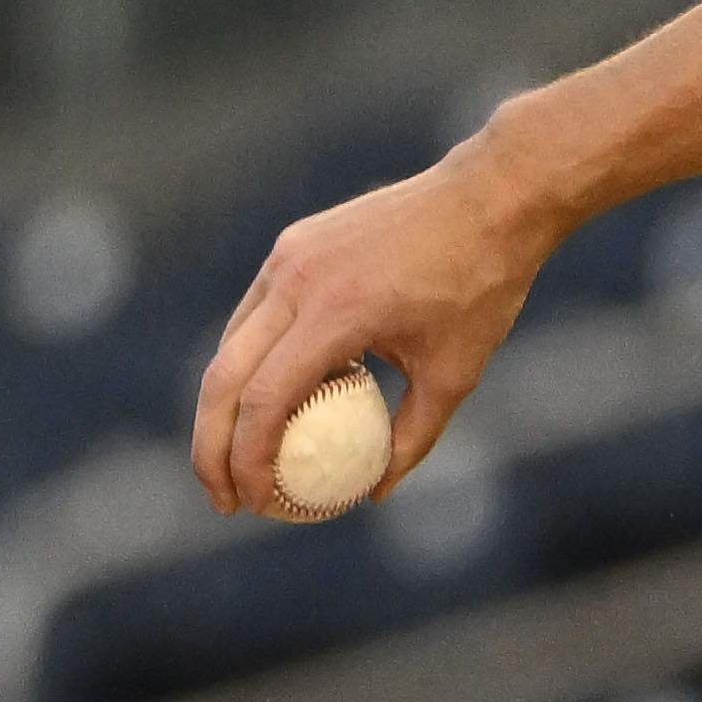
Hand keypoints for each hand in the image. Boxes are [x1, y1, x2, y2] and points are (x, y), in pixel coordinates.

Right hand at [188, 143, 556, 513]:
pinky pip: (255, 315)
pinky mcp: (291, 246)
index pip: (266, 400)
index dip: (249, 460)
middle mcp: (296, 280)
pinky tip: (263, 405)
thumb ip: (413, 437)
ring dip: (222, 408)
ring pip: (231, 345)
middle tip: (223, 499)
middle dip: (211, 448)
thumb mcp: (456, 374)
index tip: (253, 504)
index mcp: (336, 312)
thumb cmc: (480, 286)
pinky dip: (249, 365)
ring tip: (233, 460)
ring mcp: (287, 257)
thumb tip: (376, 493)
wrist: (490, 197)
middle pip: (224, 377)